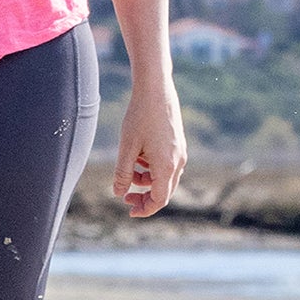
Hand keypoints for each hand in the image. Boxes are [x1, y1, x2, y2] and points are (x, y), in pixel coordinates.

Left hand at [113, 75, 186, 217]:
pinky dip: (152, 168)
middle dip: (144, 196)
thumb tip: (118, 193)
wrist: (156, 90)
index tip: (129, 210)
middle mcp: (178, 162)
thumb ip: (123, 173)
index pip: (159, 199)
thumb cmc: (140, 117)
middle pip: (164, 191)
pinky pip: (167, 165)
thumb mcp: (127, 147)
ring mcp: (181, 153)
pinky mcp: (178, 144)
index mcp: (166, 166)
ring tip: (129, 170)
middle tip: (126, 197)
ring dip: (146, 180)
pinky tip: (139, 156)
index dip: (144, 209)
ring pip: (165, 178)